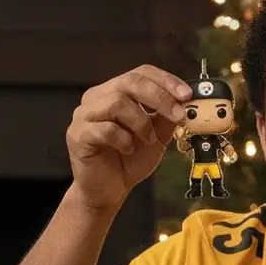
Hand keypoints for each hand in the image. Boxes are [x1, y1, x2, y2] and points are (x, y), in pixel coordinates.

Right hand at [66, 64, 191, 211]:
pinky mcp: (78, 135)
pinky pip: (105, 128)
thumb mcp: (157, 136)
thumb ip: (167, 117)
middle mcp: (96, 98)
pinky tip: (128, 150)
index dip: (165, 80)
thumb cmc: (129, 160)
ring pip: (117, 102)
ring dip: (141, 122)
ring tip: (147, 140)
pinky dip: (124, 139)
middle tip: (178, 115)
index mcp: (114, 92)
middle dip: (159, 97)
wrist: (109, 191)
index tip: (187, 95)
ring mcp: (84, 115)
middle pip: (129, 82)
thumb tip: (187, 102)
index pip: (140, 73)